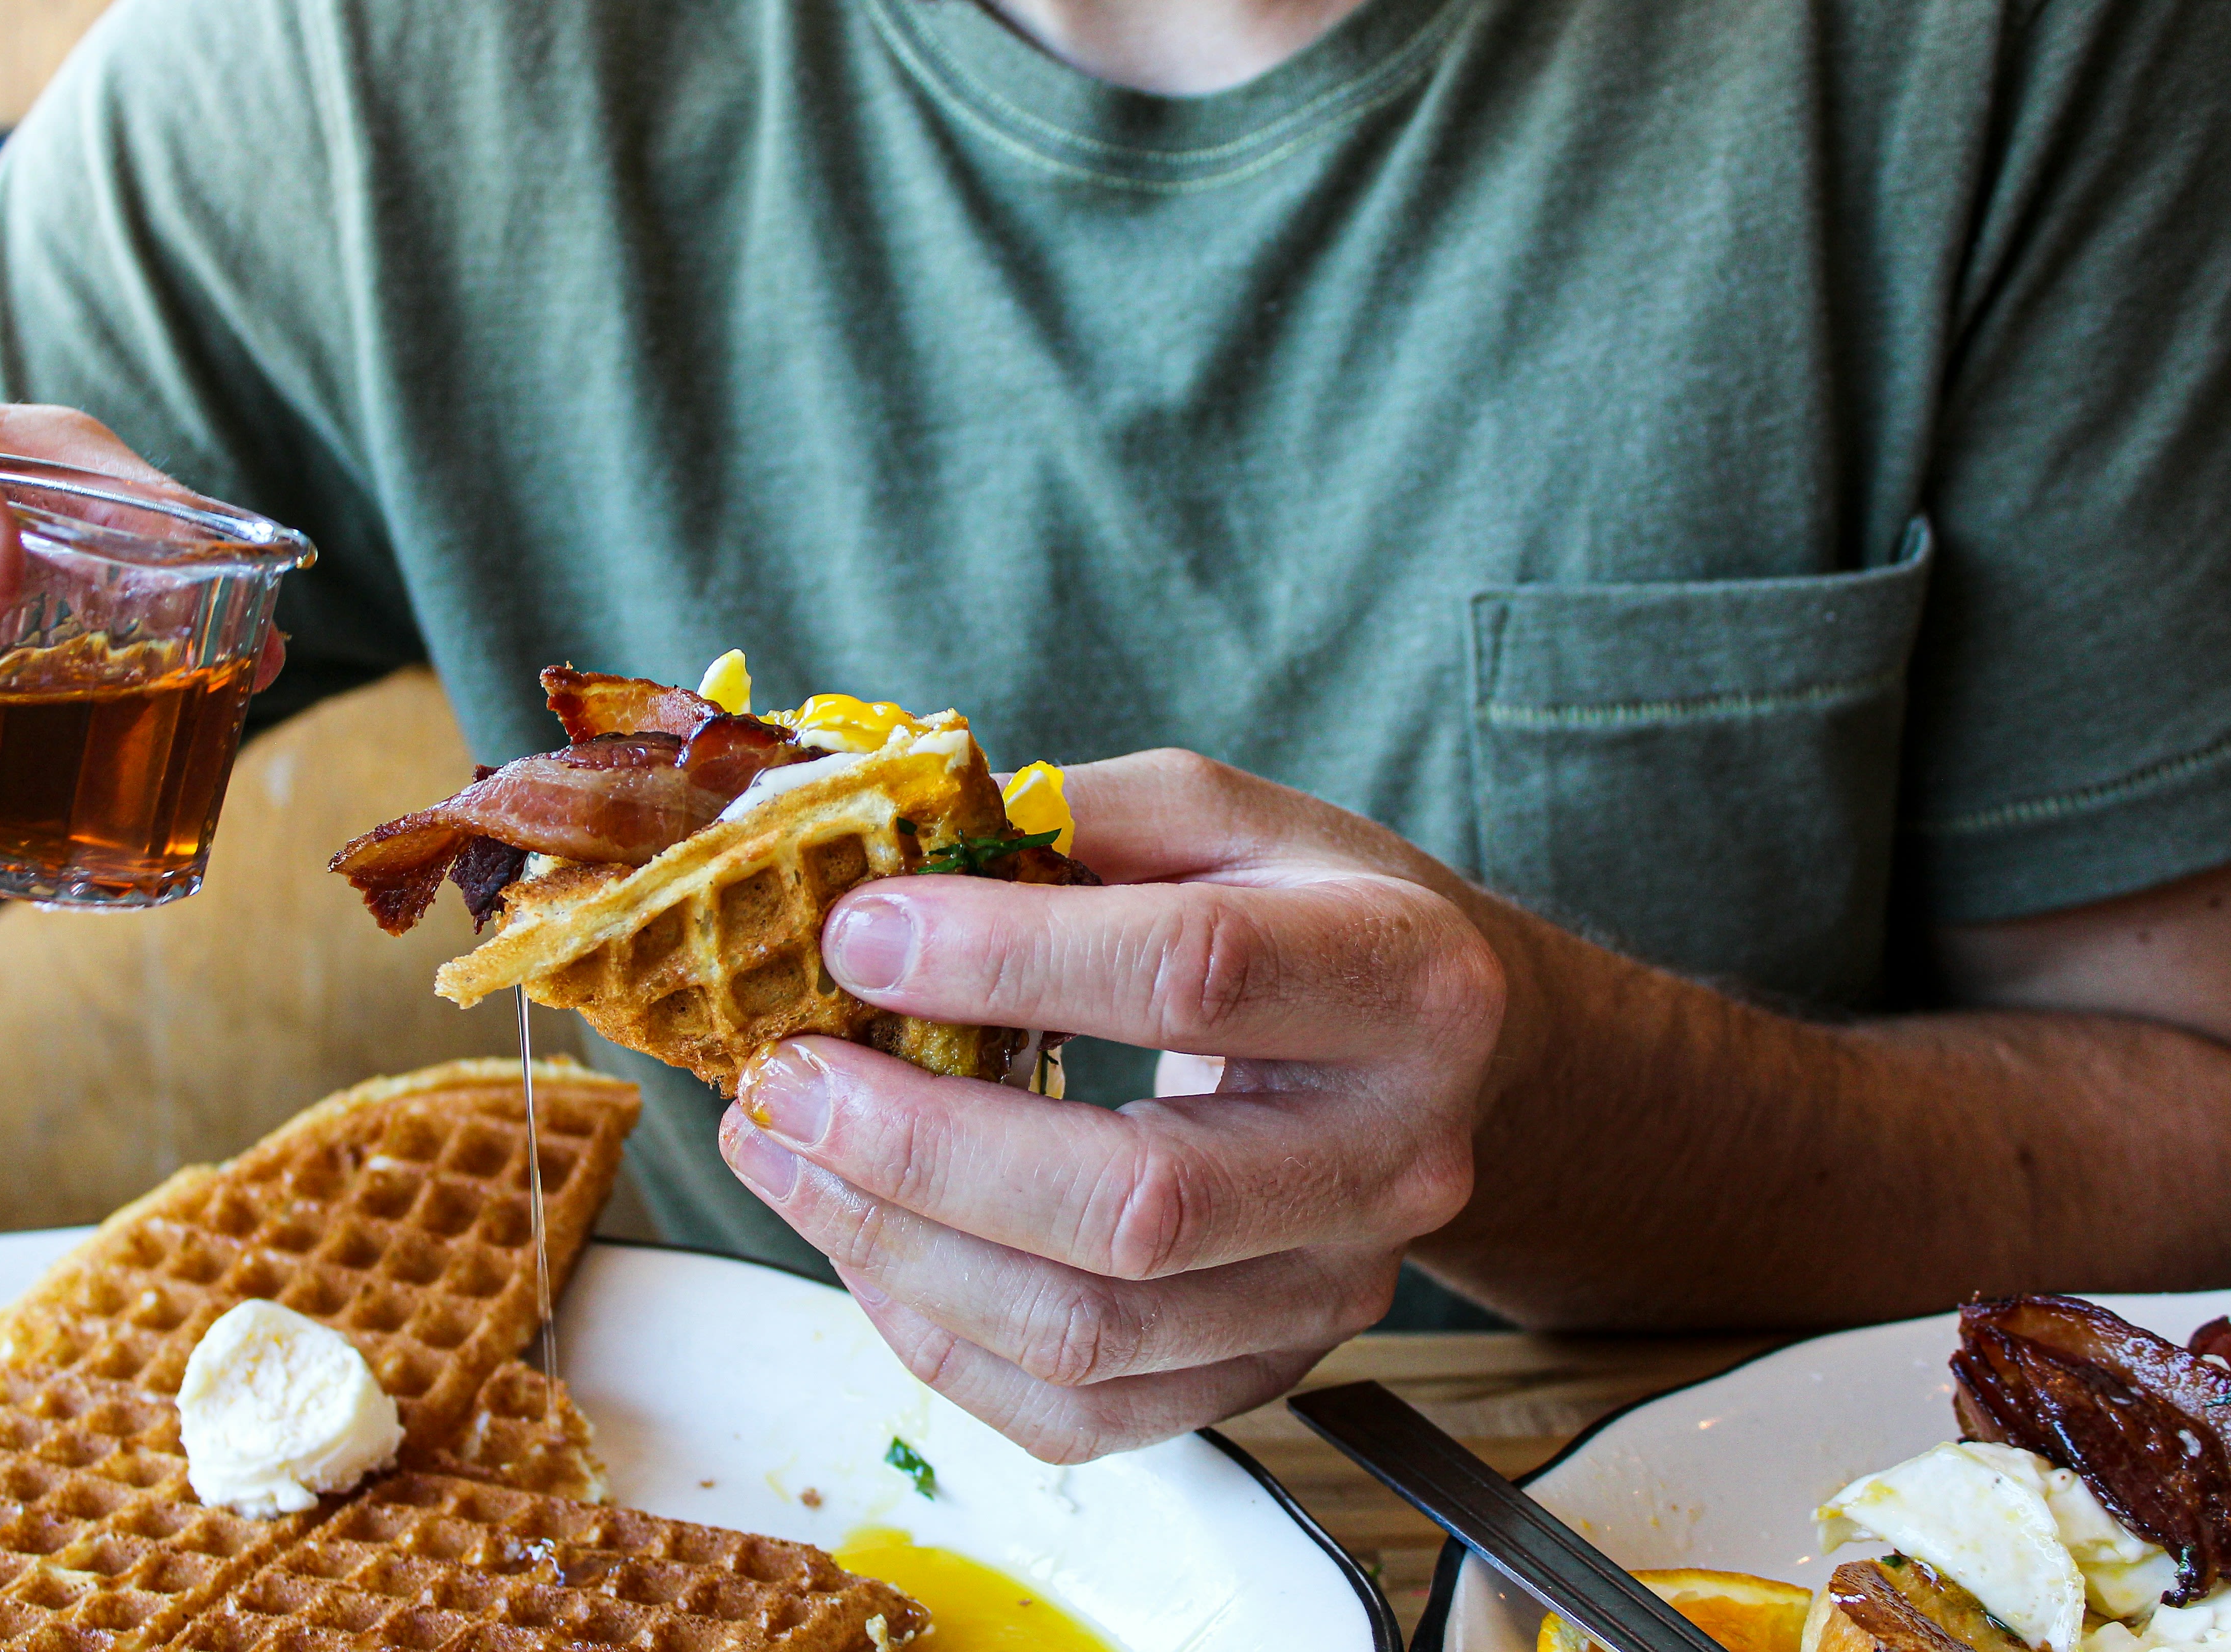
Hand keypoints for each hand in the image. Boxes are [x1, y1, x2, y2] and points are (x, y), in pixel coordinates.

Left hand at [716, 748, 1511, 1460]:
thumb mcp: (1222, 817)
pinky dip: (939, 1341)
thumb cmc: (1308, 913)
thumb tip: (889, 847)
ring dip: (900, 1250)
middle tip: (784, 1081)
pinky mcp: (1265, 1371)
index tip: (855, 935)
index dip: (1003, 958)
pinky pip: (1081, 1414)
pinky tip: (863, 1245)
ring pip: (1091, 1331)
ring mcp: (1333, 1288)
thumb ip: (1073, 816)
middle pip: (1138, 1200)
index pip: (1192, 973)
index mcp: (1402, 979)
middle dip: (922, 1148)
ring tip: (782, 1156)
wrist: (1448, 1048)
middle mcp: (1392, 1157)